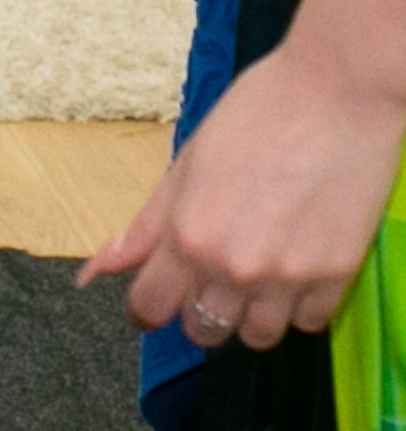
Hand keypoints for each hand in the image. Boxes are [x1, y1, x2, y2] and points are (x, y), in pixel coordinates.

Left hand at [78, 36, 405, 350]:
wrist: (335, 93)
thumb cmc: (256, 115)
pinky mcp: (337, 277)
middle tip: (209, 279)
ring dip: (249, 315)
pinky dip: (297, 306)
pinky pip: (308, 323)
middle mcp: (234, 267)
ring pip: (257, 337)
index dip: (146, 309)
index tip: (151, 305)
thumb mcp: (186, 165)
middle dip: (198, 311)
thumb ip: (146, 227)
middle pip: (204, 330)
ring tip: (255, 274)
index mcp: (188, 236)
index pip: (152, 308)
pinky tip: (294, 269)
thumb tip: (94, 271)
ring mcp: (289, 277)